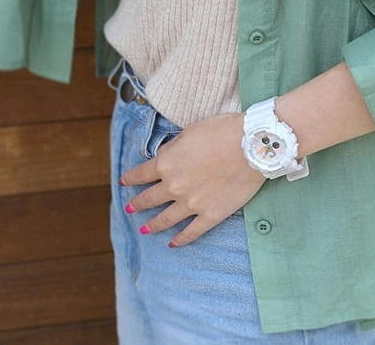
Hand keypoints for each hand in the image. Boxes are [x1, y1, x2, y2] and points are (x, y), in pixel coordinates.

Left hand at [118, 111, 266, 246]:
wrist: (250, 146)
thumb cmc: (221, 132)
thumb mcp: (188, 132)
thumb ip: (173, 149)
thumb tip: (166, 157)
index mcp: (165, 164)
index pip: (141, 174)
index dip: (130, 179)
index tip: (124, 183)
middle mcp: (174, 187)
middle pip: (149, 199)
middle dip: (137, 204)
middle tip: (130, 208)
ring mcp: (192, 204)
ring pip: (166, 219)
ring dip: (153, 225)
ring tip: (144, 230)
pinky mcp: (211, 215)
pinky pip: (192, 232)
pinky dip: (181, 239)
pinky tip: (173, 243)